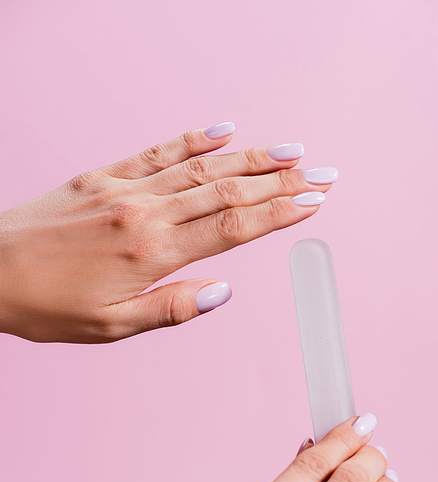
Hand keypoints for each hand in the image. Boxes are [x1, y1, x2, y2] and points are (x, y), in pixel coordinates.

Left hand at [0, 122, 336, 342]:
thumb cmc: (46, 304)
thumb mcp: (111, 325)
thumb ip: (171, 309)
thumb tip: (222, 292)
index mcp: (151, 253)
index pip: (231, 228)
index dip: (276, 213)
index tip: (312, 203)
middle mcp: (144, 212)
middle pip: (226, 190)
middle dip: (280, 181)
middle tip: (321, 173)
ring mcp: (124, 188)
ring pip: (200, 166)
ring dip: (250, 156)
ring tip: (290, 150)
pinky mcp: (103, 175)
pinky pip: (157, 151)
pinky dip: (193, 139)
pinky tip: (222, 129)